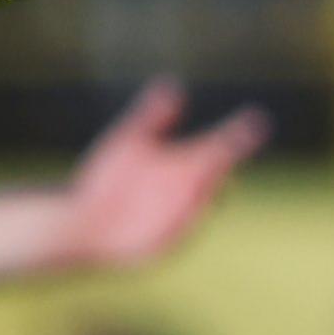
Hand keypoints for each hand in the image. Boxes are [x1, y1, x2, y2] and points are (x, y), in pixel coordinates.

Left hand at [50, 79, 266, 268]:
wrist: (79, 223)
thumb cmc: (104, 181)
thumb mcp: (128, 142)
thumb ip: (151, 117)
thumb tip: (172, 85)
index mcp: (189, 167)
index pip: (221, 150)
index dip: (238, 137)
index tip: (254, 122)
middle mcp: (188, 195)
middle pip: (216, 181)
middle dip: (219, 170)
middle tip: (220, 154)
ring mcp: (176, 223)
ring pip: (199, 210)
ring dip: (202, 200)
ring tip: (200, 183)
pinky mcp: (158, 248)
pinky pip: (176, 239)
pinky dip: (179, 229)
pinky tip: (181, 213)